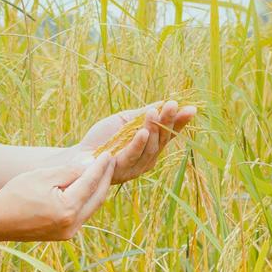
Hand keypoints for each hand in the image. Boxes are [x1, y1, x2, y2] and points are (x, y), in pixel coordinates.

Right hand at [0, 153, 117, 241]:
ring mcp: (68, 233)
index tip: (108, 154)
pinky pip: (81, 214)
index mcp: (67, 208)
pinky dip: (86, 200)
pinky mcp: (63, 235)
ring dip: (97, 189)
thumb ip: (69, 171)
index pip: (91, 183)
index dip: (101, 167)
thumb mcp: (42, 176)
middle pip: (97, 197)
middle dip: (104, 178)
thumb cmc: (16, 194)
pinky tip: (86, 188)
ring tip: (101, 172)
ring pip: (91, 207)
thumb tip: (89, 164)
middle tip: (110, 161)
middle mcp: (72, 224)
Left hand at [74, 100, 196, 185]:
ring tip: (155, 112)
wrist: (79, 156)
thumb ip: (142, 115)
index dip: (180, 122)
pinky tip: (142, 131)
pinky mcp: (121, 169)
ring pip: (150, 147)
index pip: (169, 134)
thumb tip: (162, 103)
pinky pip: (132, 155)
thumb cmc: (103, 138)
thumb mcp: (124, 121)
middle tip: (173, 104)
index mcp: (150, 146)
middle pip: (162, 139)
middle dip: (169, 121)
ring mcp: (136, 166)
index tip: (191, 109)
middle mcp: (147, 158)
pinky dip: (138, 143)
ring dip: (153, 129)